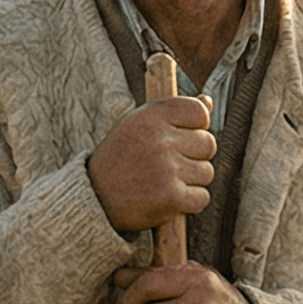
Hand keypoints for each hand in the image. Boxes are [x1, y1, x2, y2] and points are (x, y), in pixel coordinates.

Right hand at [89, 97, 214, 232]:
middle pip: (208, 144)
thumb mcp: (138, 125)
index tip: (181, 138)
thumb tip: (208, 101)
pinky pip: (202, 198)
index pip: (199, 112)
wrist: (94, 198)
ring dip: (192, 181)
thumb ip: (173, 113)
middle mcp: (159, 139)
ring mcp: (166, 168)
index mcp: (150, 116)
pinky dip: (190, 202)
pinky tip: (170, 199)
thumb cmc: (120, 158)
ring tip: (166, 182)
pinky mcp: (171, 196)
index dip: (197, 127)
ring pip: (207, 172)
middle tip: (171, 165)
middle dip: (195, 157)